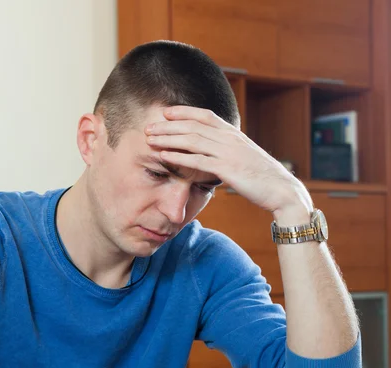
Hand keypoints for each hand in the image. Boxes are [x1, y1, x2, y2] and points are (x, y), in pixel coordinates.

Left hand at [145, 106, 312, 216]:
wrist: (283, 191)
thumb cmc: (263, 178)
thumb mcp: (245, 157)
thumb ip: (229, 150)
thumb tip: (215, 150)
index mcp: (233, 134)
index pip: (205, 115)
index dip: (184, 112)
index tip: (166, 112)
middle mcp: (230, 139)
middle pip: (193, 126)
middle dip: (168, 125)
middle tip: (149, 126)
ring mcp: (228, 153)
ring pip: (192, 140)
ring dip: (168, 138)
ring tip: (150, 139)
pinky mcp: (227, 169)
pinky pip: (198, 161)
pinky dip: (178, 157)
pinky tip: (163, 156)